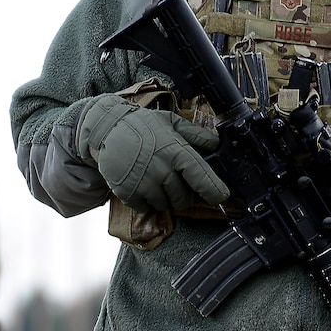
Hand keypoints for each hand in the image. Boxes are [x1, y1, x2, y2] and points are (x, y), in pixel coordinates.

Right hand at [76, 94, 229, 212]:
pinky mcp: (128, 194)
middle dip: (184, 194)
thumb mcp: (171, 122)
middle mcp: (162, 170)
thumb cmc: (143, 125)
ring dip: (165, 197)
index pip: (202, 178)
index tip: (222, 197)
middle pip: (184, 199)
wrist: (108, 128)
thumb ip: (197, 135)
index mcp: (176, 151)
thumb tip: (219, 145)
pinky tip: (142, 183)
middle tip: (174, 180)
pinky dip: (147, 201)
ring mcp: (144, 183)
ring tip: (155, 178)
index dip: (215, 191)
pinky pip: (146, 209)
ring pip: (166, 206)